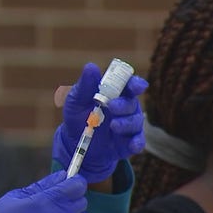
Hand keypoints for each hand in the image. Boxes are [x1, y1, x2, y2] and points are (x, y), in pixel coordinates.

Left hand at [53, 62, 147, 182]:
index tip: (136, 86)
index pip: (129, 84)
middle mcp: (125, 107)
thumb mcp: (76, 100)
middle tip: (112, 106)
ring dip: (126, 123)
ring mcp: (128, 125)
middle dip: (124, 104)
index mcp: (115, 93)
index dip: (135, 83)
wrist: (74, 142)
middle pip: (132, 103)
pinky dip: (137, 142)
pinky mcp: (129, 142)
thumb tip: (91, 67)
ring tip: (113, 126)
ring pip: (136, 121)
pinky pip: (138, 141)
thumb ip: (85, 85)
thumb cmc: (77, 116)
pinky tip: (132, 145)